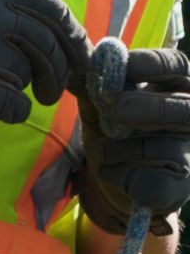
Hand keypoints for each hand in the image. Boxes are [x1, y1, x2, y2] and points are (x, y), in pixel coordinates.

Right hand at [0, 0, 88, 124]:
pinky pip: (14, 105)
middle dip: (58, 71)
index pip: (49, 7)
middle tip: (53, 89)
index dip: (71, 33)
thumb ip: (13, 10)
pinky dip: (14, 111)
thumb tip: (73, 39)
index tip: (78, 52)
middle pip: (45, 45)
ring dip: (22, 87)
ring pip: (27, 75)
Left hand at [74, 46, 189, 233]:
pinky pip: (149, 181)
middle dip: (149, 107)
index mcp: (177, 90)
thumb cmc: (115, 136)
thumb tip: (74, 69)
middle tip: (115, 108)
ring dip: (117, 149)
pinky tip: (110, 173)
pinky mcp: (178, 190)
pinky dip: (118, 175)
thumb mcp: (100, 108)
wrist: (117, 185)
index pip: (179, 67)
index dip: (155, 64)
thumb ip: (91, 89)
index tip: (126, 63)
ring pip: (161, 148)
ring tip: (101, 150)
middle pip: (185, 109)